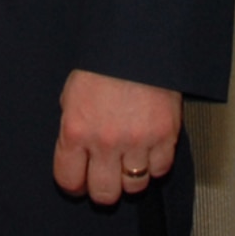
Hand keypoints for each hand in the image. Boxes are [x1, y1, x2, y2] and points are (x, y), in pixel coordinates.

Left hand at [53, 69, 182, 204]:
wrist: (137, 41)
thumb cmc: (103, 63)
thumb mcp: (73, 94)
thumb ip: (74, 127)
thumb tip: (76, 153)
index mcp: (76, 129)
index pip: (69, 180)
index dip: (74, 185)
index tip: (79, 182)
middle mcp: (105, 141)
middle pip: (103, 194)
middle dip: (103, 189)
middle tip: (106, 178)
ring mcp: (137, 141)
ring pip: (134, 186)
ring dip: (131, 178)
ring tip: (129, 161)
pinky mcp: (165, 136)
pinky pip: (160, 170)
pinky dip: (155, 164)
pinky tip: (148, 150)